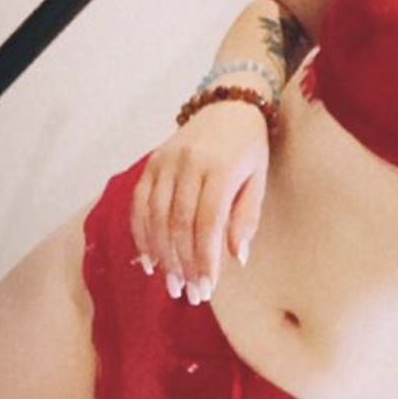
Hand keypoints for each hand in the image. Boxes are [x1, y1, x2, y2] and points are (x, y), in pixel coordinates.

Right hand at [130, 99, 269, 300]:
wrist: (228, 104)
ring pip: (155, 215)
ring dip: (161, 254)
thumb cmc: (249, 147)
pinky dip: (141, 234)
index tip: (207, 288)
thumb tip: (236, 258)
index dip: (205, 258)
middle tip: (188, 294)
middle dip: (183, 263)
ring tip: (171, 284)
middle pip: (178, 222)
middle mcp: (188, 163)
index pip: (207, 222)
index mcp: (220, 167)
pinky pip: (139, 203)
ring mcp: (165, 161)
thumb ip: (246, 217)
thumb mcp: (258, 179)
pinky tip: (149, 260)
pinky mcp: (151, 162)